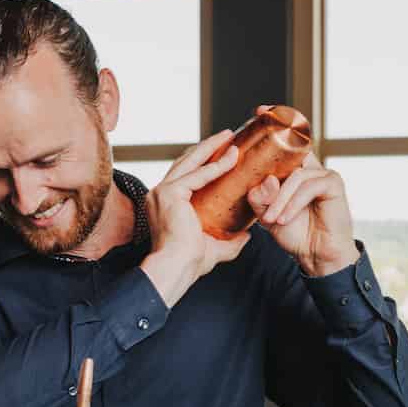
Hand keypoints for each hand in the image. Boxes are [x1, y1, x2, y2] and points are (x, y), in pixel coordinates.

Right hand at [140, 131, 251, 306]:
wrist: (176, 270)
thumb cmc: (189, 263)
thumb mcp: (214, 248)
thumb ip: (230, 242)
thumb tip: (248, 236)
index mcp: (166, 204)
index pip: (185, 175)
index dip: (204, 162)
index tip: (222, 152)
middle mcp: (159, 194)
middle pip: (186, 162)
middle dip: (208, 147)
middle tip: (228, 137)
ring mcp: (162, 192)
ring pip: (190, 162)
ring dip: (212, 147)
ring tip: (230, 138)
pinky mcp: (170, 193)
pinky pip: (198, 175)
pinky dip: (216, 166)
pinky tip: (232, 157)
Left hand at [246, 148, 359, 277]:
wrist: (314, 254)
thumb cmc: (294, 233)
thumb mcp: (266, 215)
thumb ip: (260, 198)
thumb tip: (269, 180)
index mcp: (294, 171)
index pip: (279, 153)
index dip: (264, 160)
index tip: (247, 175)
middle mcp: (309, 169)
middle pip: (285, 162)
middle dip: (270, 188)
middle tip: (264, 215)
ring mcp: (323, 174)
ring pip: (296, 176)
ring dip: (280, 200)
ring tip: (273, 219)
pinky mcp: (334, 183)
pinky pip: (309, 186)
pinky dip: (294, 203)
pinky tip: (285, 219)